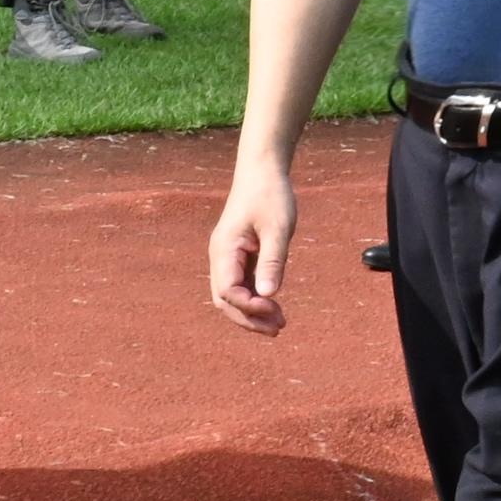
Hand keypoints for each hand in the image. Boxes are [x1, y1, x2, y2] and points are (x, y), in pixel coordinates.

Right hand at [210, 158, 293, 331]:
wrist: (263, 171)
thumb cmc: (270, 195)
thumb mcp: (277, 228)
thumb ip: (273, 261)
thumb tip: (269, 295)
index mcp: (224, 249)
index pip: (227, 291)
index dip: (248, 306)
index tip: (274, 307)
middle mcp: (220, 256)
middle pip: (225, 300)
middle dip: (248, 318)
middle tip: (278, 329)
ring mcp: (228, 257)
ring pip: (232, 296)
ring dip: (253, 312)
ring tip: (280, 324)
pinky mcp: (239, 256)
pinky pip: (241, 285)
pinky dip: (255, 299)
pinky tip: (274, 306)